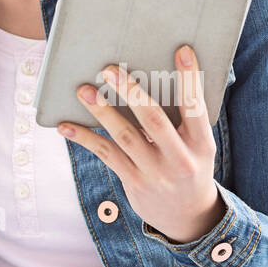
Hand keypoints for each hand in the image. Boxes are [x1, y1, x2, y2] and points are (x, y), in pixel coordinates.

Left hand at [57, 45, 225, 243]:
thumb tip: (157, 75)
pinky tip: (66, 126)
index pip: (196, 106)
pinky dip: (85, 139)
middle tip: (110, 69)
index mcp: (201, 143)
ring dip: (102, 112)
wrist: (188, 216)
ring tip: (84, 90)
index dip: (189, 78)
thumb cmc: (190, 165)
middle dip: (131, 92)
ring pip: (125, 137)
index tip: (182, 50)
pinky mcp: (134, 182)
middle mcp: (179, 158)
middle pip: (154, 120)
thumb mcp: (198, 145)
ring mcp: (155, 173)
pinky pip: (106, 155)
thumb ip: (185, 118)